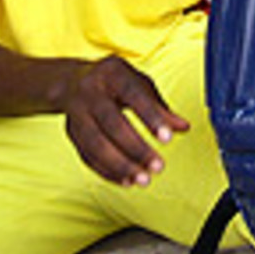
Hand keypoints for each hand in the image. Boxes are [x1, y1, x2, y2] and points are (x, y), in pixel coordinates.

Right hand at [62, 56, 189, 186]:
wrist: (73, 81)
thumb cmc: (116, 82)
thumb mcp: (140, 84)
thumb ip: (160, 107)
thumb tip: (183, 128)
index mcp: (112, 73)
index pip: (132, 95)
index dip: (150, 117)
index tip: (167, 139)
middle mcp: (89, 91)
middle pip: (111, 123)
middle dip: (136, 148)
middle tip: (158, 167)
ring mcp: (76, 112)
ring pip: (95, 144)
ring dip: (120, 165)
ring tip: (143, 179)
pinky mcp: (71, 132)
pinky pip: (87, 156)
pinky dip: (107, 171)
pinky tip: (127, 180)